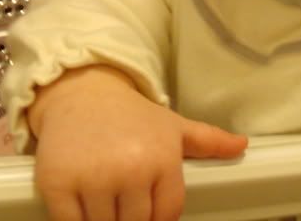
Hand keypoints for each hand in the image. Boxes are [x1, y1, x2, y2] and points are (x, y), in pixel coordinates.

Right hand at [28, 65, 247, 220]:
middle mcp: (130, 170)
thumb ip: (208, 140)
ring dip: (103, 220)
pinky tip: (81, 207)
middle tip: (121, 200)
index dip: (156, 219)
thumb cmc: (130, 115)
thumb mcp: (171, 125)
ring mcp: (92, 178)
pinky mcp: (57, 183)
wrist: (80, 92)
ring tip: (103, 201)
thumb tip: (242, 146)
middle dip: (129, 218)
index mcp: (162, 159)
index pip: (166, 217)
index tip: (145, 210)